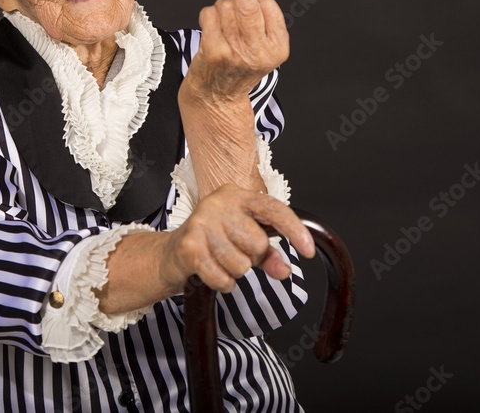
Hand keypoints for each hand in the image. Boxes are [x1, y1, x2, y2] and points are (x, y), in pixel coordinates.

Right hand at [159, 184, 315, 293]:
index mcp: (237, 196)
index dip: (294, 230)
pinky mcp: (189, 245)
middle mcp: (219, 203)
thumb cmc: (212, 243)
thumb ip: (268, 255)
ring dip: (235, 272)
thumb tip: (285, 271)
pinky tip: (212, 272)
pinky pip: (223, 277)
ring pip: (241, 264)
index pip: (273, 209)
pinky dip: (222, 283)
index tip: (308, 251)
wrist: (171, 253)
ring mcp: (202, 222)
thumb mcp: (244, 243)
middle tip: (234, 253)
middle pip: (258, 243)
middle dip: (251, 258)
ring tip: (220, 261)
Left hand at [183, 0, 289, 101]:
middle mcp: (260, 50)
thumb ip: (258, 12)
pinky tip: (210, 32)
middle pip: (248, 2)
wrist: (217, 98)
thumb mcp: (258, 40)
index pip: (267, 5)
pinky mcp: (215, 52)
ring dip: (219, 10)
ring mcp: (237, 52)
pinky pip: (208, 15)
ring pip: (225, 6)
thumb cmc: (238, 64)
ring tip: (222, 31)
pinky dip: (207, 16)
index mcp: (278, 47)